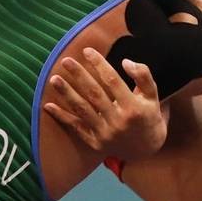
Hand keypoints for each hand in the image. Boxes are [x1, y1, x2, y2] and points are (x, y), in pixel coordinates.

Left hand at [43, 48, 165, 160]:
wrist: (146, 149)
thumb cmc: (148, 116)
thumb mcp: (153, 96)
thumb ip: (143, 76)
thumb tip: (125, 61)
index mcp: (133, 107)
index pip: (113, 81)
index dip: (99, 64)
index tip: (87, 51)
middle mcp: (118, 121)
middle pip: (94, 94)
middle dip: (79, 76)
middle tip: (66, 61)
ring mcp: (105, 133)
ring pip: (83, 110)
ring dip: (67, 93)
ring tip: (54, 79)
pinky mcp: (95, 143)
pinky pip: (76, 128)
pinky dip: (62, 117)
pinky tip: (48, 105)